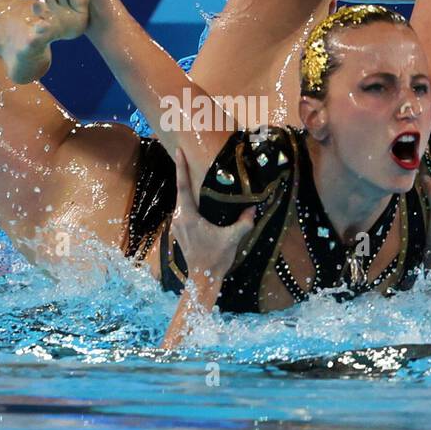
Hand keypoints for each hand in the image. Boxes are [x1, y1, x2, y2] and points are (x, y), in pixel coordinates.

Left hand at [170, 146, 255, 304]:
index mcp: (188, 216)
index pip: (183, 186)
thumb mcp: (233, 238)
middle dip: (184, 174)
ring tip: (196, 175)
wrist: (202, 279)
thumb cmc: (216, 258)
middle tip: (187, 156)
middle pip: (181, 191)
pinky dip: (190, 202)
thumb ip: (244, 221)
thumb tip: (253, 207)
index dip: (181, 167)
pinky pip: (184, 211)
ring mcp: (177, 225)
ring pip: (182, 202)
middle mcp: (178, 218)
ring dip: (188, 190)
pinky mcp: (179, 231)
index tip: (178, 150)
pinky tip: (200, 201)